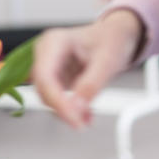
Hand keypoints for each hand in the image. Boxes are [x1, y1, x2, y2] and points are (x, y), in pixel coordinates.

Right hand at [30, 9, 142, 127]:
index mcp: (54, 41)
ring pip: (47, 96)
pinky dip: (69, 108)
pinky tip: (84, 113)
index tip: (73, 118)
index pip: (45, 76)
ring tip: (87, 117)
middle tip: (82, 122)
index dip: (57, 100)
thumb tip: (78, 107)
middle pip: (43, 88)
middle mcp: (46, 53)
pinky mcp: (54, 77)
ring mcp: (48, 65)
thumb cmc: (111, 39)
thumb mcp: (108, 60)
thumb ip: (92, 84)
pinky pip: (56, 98)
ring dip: (65, 111)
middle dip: (62, 108)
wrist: (115, 36)